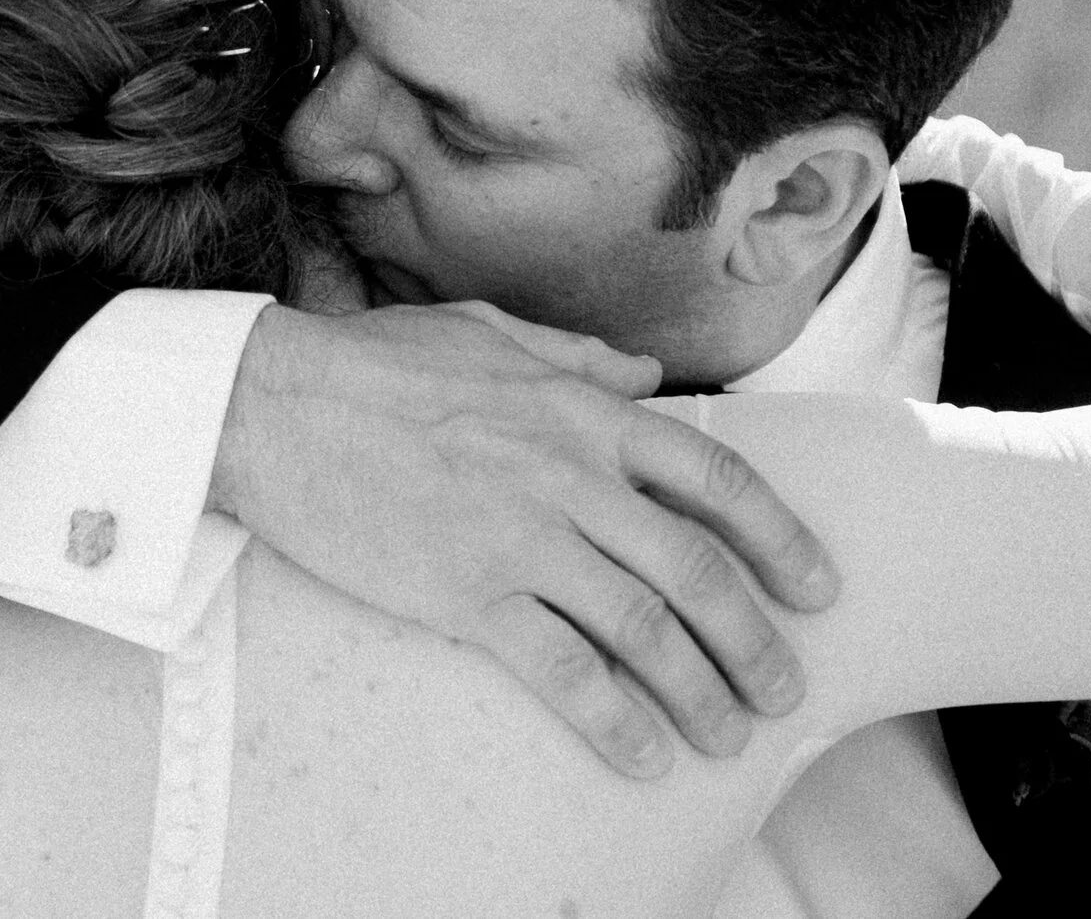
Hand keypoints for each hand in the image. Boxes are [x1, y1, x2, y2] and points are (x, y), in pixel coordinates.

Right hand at [211, 301, 838, 776]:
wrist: (273, 404)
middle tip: (784, 690)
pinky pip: (562, 673)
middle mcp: (569, 476)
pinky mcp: (466, 594)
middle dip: (755, 641)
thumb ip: (577, 358)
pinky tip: (642, 756)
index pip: (715, 475)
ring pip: (645, 630)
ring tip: (727, 735)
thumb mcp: (488, 333)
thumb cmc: (373, 365)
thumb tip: (645, 377)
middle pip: (697, 571)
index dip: (780, 536)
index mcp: (582, 410)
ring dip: (700, 693)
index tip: (818, 585)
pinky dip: (613, 723)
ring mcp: (520, 538)